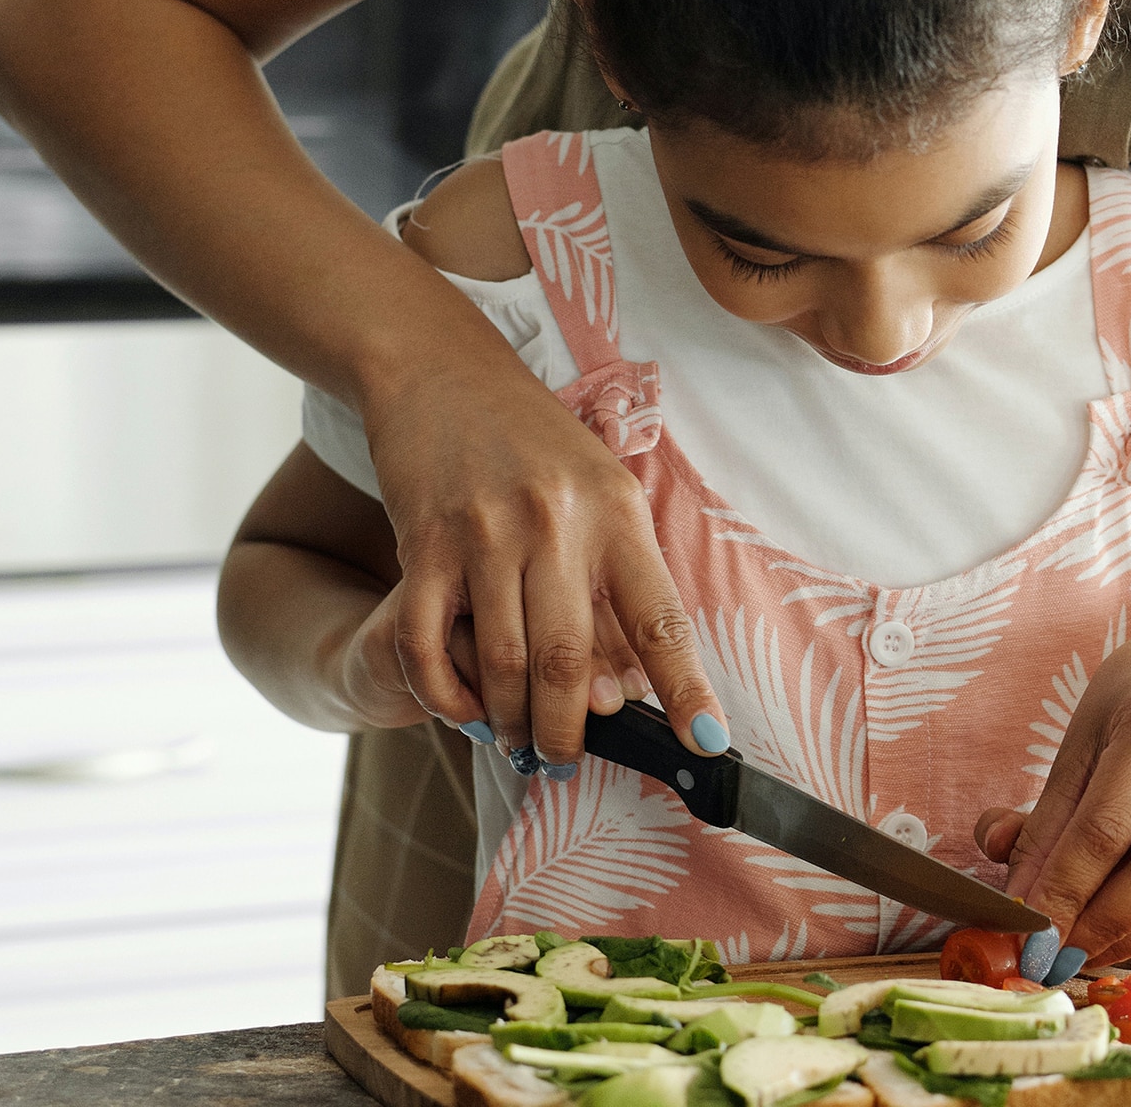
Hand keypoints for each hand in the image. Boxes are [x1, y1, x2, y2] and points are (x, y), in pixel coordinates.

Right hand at [364, 352, 727, 770]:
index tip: (706, 741)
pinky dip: (448, 695)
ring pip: (506, 664)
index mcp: (615, 509)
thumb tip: (624, 682)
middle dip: (571, 730)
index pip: (661, 616)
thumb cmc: (530, 436)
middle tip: (567, 761)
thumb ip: (612, 573)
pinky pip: (432, 647)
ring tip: (518, 741)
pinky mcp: (424, 544)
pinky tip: (465, 710)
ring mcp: (487, 534)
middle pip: (570, 660)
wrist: (441, 369)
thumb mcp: (595, 484)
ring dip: (512, 721)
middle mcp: (557, 522)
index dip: (685, 685)